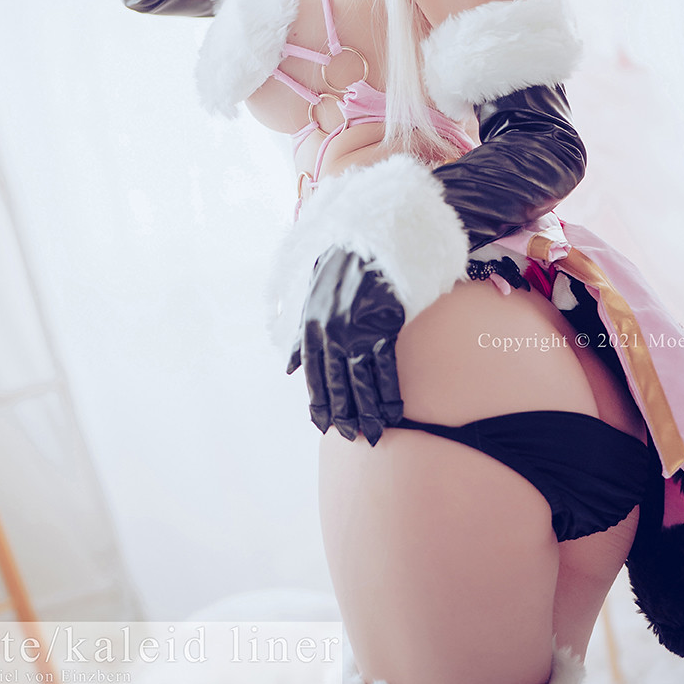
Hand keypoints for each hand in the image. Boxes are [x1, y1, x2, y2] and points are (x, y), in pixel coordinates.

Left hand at [287, 247, 404, 444]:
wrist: (368, 246)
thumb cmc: (339, 272)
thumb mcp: (311, 301)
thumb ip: (301, 337)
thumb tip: (290, 367)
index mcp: (312, 330)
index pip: (314, 377)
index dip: (319, 404)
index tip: (325, 424)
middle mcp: (331, 337)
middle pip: (337, 386)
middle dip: (345, 415)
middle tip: (352, 437)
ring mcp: (356, 335)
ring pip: (361, 384)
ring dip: (368, 413)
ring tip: (374, 434)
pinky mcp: (381, 330)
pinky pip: (385, 371)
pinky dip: (389, 395)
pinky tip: (393, 412)